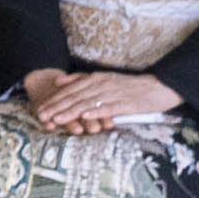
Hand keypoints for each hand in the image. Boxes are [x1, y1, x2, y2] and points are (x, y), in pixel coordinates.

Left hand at [27, 68, 176, 131]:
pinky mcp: (125, 103)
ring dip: (71, 111)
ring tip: (56, 119)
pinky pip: (108, 108)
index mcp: (95, 78)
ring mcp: (113, 93)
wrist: (158, 88)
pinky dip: (95, 112)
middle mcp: (101, 84)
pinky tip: (85, 117)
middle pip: (75, 97)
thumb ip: (81, 79)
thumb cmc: (129, 87)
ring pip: (88, 103)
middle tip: (41, 116)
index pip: (70, 90)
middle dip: (57, 107)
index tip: (40, 109)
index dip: (54, 100)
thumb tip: (58, 81)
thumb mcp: (103, 79)